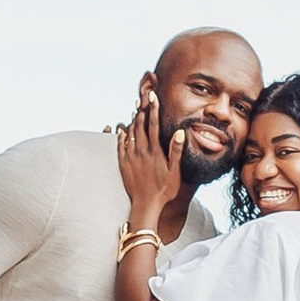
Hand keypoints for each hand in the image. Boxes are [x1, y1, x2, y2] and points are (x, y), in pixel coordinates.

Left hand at [116, 83, 184, 233]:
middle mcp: (141, 151)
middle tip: (142, 96)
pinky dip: (121, 135)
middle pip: (141, 125)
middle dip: (143, 110)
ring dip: (133, 120)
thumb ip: (176, 151)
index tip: (153, 96)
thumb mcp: (175, 172)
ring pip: (130, 133)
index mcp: (155, 151)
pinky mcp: (123, 164)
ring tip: (135, 108)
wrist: (146, 205)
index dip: (154, 109)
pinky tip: (121, 129)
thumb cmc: (164, 190)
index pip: (154, 125)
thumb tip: (179, 132)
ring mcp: (131, 157)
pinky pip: (120, 146)